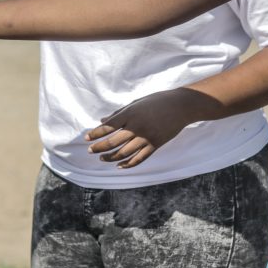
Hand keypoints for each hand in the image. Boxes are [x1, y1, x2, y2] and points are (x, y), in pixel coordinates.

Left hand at [85, 88, 208, 168]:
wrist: (180, 106)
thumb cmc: (157, 101)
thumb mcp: (136, 103)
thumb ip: (119, 113)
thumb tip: (102, 121)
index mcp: (130, 113)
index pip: (108, 127)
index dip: (95, 134)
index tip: (86, 138)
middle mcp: (137, 127)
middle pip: (113, 141)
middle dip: (99, 147)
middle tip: (90, 150)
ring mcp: (146, 137)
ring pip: (124, 153)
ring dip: (110, 157)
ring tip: (102, 158)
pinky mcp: (155, 145)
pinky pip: (139, 158)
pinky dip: (127, 164)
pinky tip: (119, 166)